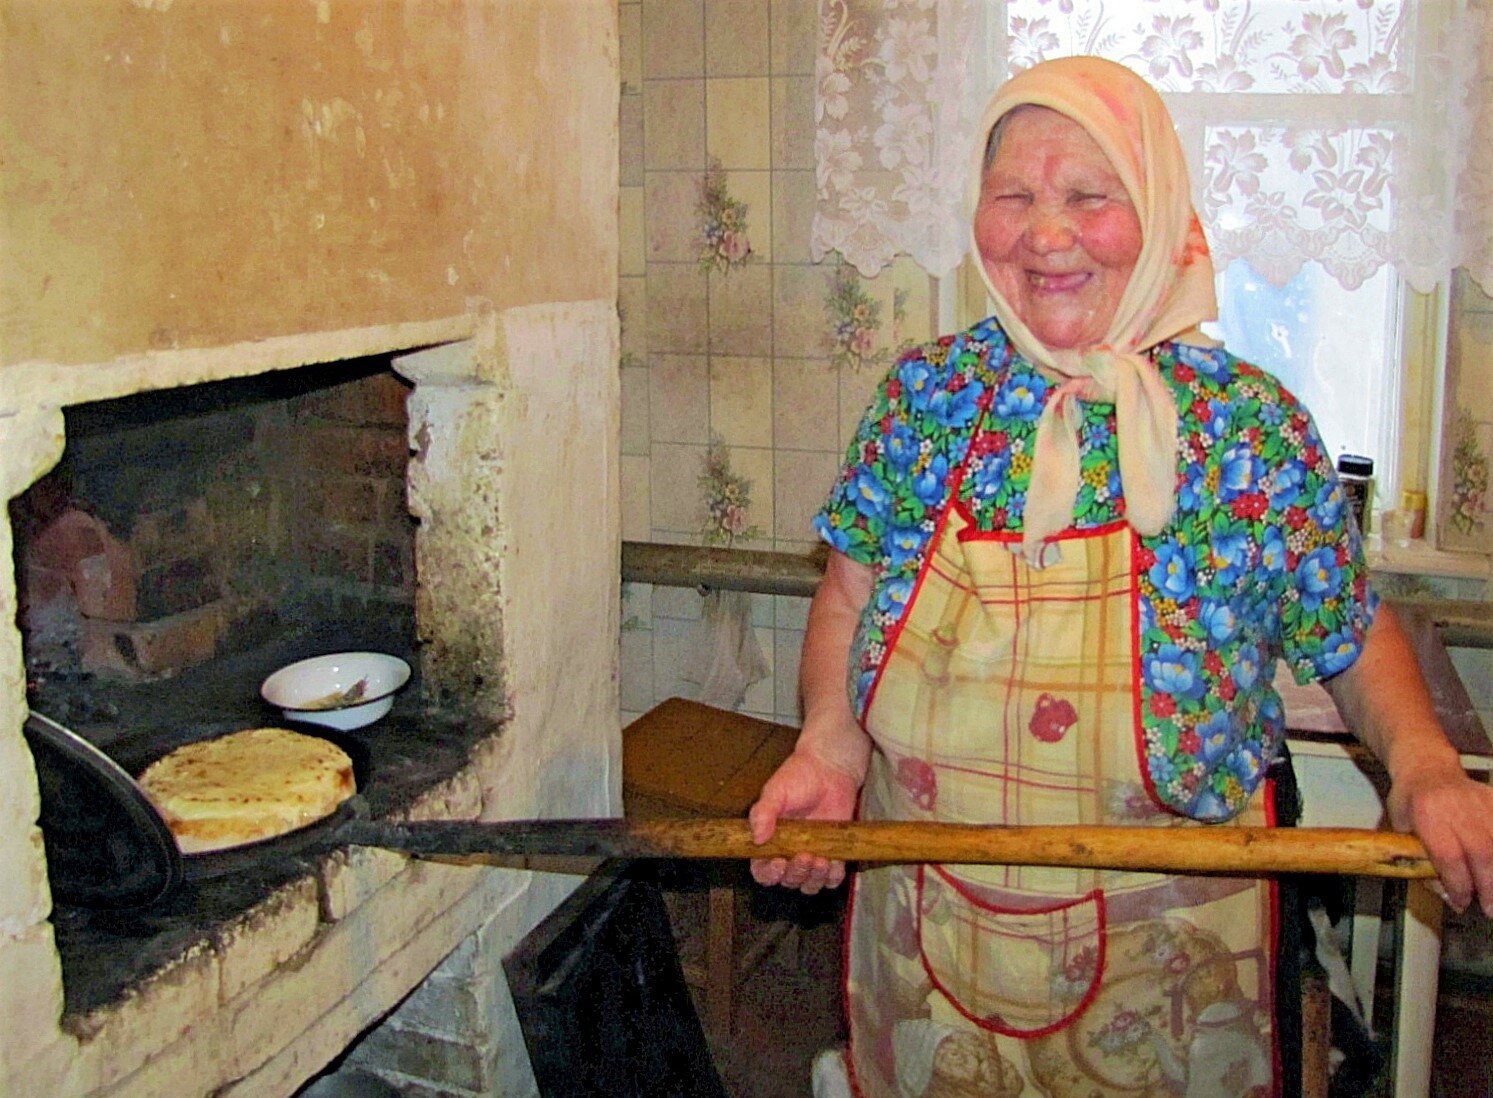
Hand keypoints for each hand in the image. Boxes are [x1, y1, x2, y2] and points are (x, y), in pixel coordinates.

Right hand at [748, 749, 860, 893]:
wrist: (830, 769)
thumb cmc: (798, 777)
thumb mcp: (776, 791)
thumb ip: (763, 812)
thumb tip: (756, 837)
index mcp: (769, 842)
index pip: (762, 871)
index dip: (769, 874)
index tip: (778, 862)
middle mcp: (788, 854)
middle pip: (788, 881)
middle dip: (796, 873)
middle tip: (805, 855)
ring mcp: (812, 856)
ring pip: (809, 884)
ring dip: (814, 878)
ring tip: (821, 859)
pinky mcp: (833, 855)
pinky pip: (832, 879)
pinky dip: (833, 877)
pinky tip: (834, 862)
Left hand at [1387, 760, 1492, 916]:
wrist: (1427, 765)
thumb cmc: (1411, 799)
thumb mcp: (1401, 828)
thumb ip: (1420, 861)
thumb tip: (1448, 896)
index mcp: (1426, 813)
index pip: (1448, 856)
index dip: (1458, 884)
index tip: (1461, 901)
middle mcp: (1456, 807)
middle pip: (1481, 852)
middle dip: (1487, 886)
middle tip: (1489, 909)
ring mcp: (1480, 802)